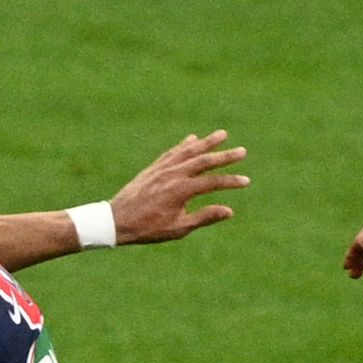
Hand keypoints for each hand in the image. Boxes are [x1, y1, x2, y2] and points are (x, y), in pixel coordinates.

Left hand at [109, 130, 249, 244]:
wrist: (116, 220)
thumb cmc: (148, 228)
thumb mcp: (179, 228)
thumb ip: (204, 217)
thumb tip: (229, 211)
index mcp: (181, 191)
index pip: (212, 182)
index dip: (230, 181)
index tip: (246, 181)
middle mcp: (173, 174)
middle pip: (203, 161)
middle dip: (224, 156)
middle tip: (242, 151)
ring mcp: (162, 168)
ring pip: (188, 151)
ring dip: (207, 142)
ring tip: (222, 134)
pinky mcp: (154, 168)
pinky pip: (172, 152)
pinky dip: (184, 145)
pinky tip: (193, 139)